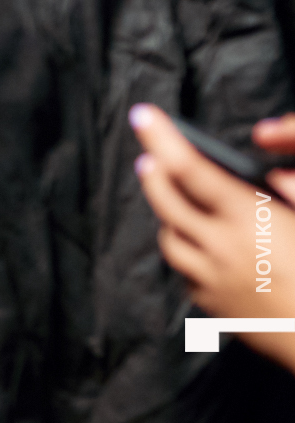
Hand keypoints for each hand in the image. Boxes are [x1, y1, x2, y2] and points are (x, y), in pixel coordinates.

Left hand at [130, 103, 294, 370]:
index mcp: (249, 220)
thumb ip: (292, 192)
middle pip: (166, 202)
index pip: (190, 168)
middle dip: (153, 174)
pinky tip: (205, 249)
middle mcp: (221, 248)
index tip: (142, 115)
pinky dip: (189, 254)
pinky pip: (187, 273)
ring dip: (170, 218)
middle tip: (150, 156)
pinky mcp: (214, 308)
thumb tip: (271, 177)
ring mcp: (213, 281)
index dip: (162, 137)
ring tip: (179, 203)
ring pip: (170, 240)